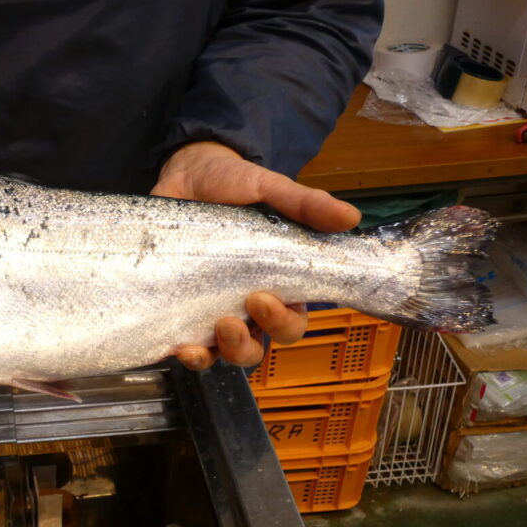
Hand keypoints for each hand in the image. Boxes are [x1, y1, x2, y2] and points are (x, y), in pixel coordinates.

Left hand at [151, 141, 360, 369]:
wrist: (188, 171)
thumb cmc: (234, 183)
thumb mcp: (271, 188)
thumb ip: (306, 204)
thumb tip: (350, 217)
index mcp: (275, 283)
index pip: (291, 320)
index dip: (283, 322)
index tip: (264, 299)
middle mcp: (243, 304)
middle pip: (254, 347)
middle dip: (245, 344)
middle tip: (231, 320)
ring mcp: (208, 308)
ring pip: (219, 353)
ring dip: (215, 354)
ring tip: (200, 342)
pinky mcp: (176, 306)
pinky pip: (183, 343)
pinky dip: (183, 353)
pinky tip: (177, 346)